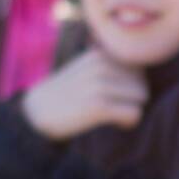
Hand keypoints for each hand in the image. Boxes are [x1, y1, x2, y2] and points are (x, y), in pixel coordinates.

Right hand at [19, 48, 147, 140]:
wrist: (36, 114)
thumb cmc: (66, 95)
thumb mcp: (85, 69)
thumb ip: (109, 65)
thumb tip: (142, 70)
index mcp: (100, 55)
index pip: (139, 68)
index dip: (132, 85)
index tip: (116, 96)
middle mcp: (101, 65)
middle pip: (142, 83)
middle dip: (133, 99)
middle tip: (115, 108)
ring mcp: (99, 84)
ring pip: (141, 98)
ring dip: (131, 110)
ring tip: (114, 116)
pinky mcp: (98, 106)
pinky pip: (134, 114)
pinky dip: (128, 122)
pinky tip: (115, 124)